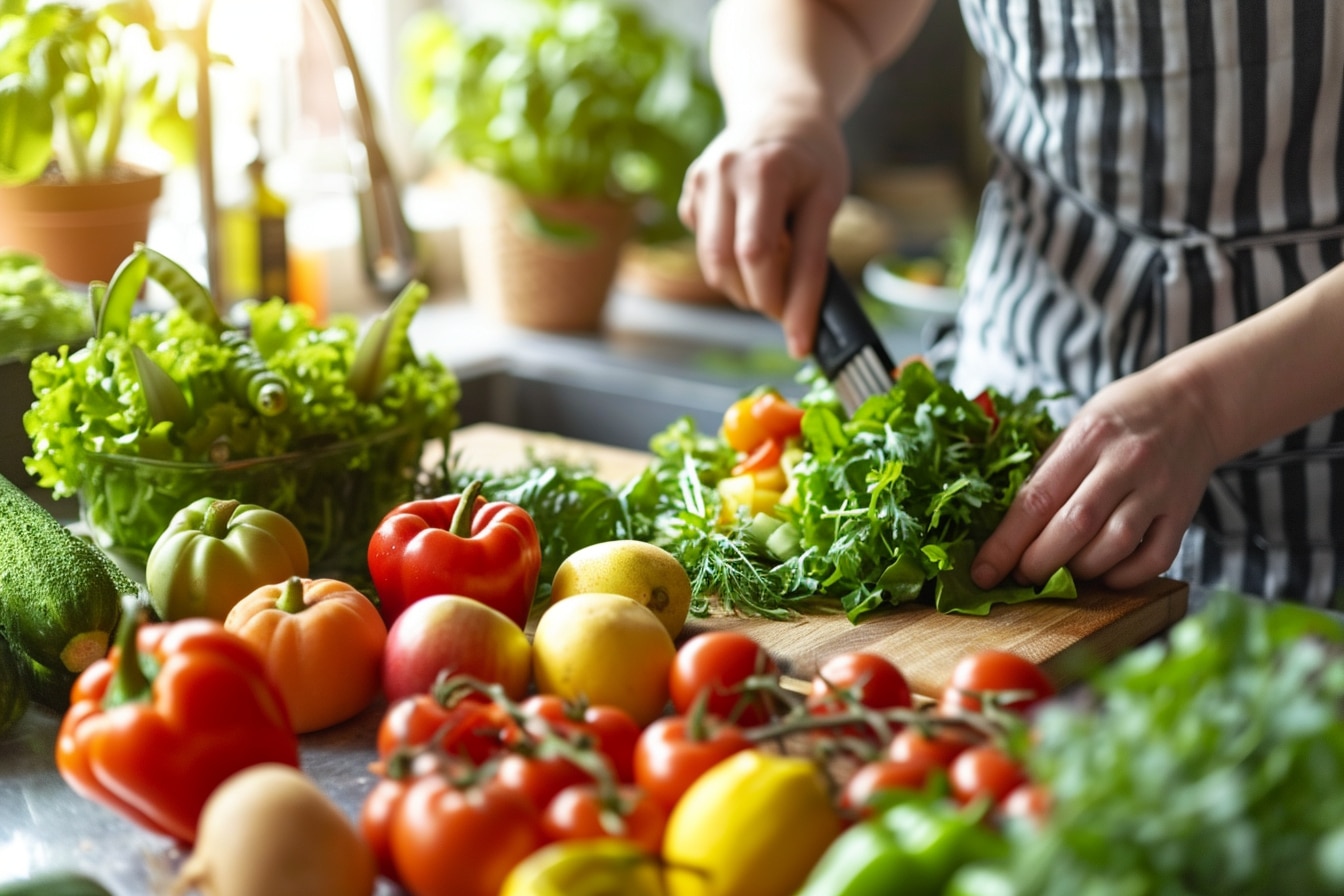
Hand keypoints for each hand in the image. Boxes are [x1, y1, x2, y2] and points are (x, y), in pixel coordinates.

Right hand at [678, 113, 848, 357]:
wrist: (780, 108)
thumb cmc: (813, 154)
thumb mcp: (828, 197)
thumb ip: (812, 256)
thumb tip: (800, 321)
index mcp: (761, 170)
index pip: (761, 255)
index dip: (781, 303)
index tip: (798, 343)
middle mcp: (721, 173)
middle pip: (727, 263)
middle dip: (758, 296)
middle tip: (786, 301)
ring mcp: (699, 182)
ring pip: (710, 262)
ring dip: (740, 285)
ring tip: (772, 271)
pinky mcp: (690, 191)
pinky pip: (704, 245)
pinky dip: (729, 258)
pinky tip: (752, 235)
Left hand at [970, 368, 1221, 590]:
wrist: (1194, 402)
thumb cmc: (1122, 416)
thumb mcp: (1077, 426)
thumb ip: (1049, 472)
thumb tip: (1009, 527)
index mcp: (1088, 438)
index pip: (1036, 499)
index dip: (1006, 543)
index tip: (982, 572)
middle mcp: (1125, 463)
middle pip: (1074, 526)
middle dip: (1038, 563)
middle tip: (1021, 575)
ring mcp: (1159, 489)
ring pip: (1114, 546)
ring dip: (1080, 571)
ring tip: (1063, 573)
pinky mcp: (1185, 511)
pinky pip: (1155, 558)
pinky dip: (1125, 577)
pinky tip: (1105, 574)